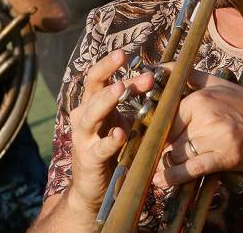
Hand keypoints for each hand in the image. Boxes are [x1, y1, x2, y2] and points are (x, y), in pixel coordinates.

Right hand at [66, 50, 153, 214]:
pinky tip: (121, 134)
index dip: (108, 65)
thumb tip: (160, 86)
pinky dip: (110, 140)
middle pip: (94, 90)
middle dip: (113, 76)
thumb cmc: (111, 152)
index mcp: (91, 106)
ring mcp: (83, 138)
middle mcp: (83, 117)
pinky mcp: (89, 159)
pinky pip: (99, 147)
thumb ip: (134, 108)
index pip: (96, 79)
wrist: (93, 190)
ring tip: (120, 89)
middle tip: (133, 67)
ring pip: (91, 114)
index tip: (126, 53)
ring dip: (106, 101)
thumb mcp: (123, 125)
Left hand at [152, 68, 242, 187]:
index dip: (157, 130)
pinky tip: (163, 181)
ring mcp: (216, 138)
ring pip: (178, 154)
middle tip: (156, 153)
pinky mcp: (225, 158)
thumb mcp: (216, 82)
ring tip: (159, 167)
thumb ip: (185, 75)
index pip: (165, 118)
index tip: (152, 136)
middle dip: (162, 147)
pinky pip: (192, 169)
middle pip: (170, 138)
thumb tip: (157, 68)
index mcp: (199, 99)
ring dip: (168, 162)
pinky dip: (175, 176)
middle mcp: (205, 117)